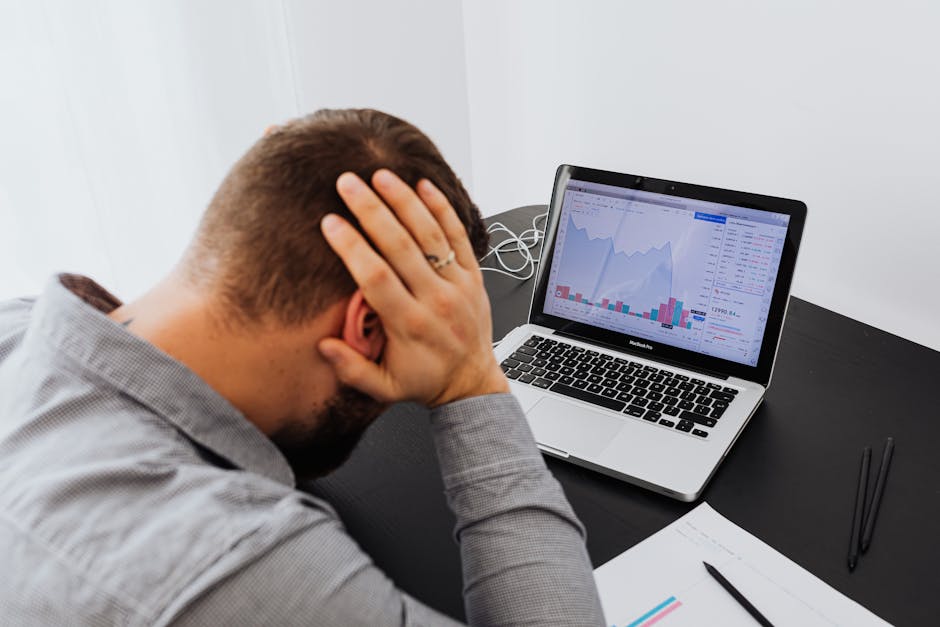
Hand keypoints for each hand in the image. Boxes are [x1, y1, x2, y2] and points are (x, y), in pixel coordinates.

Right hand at [318, 169, 507, 406]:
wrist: (472, 383)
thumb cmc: (425, 381)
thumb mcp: (385, 388)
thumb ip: (352, 369)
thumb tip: (323, 346)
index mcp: (409, 325)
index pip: (376, 278)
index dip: (352, 248)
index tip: (330, 223)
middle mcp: (435, 300)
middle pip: (401, 246)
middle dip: (371, 211)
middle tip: (347, 182)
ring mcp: (458, 285)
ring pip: (430, 235)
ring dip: (404, 201)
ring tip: (381, 175)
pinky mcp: (474, 276)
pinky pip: (459, 236)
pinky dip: (442, 208)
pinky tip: (424, 185)